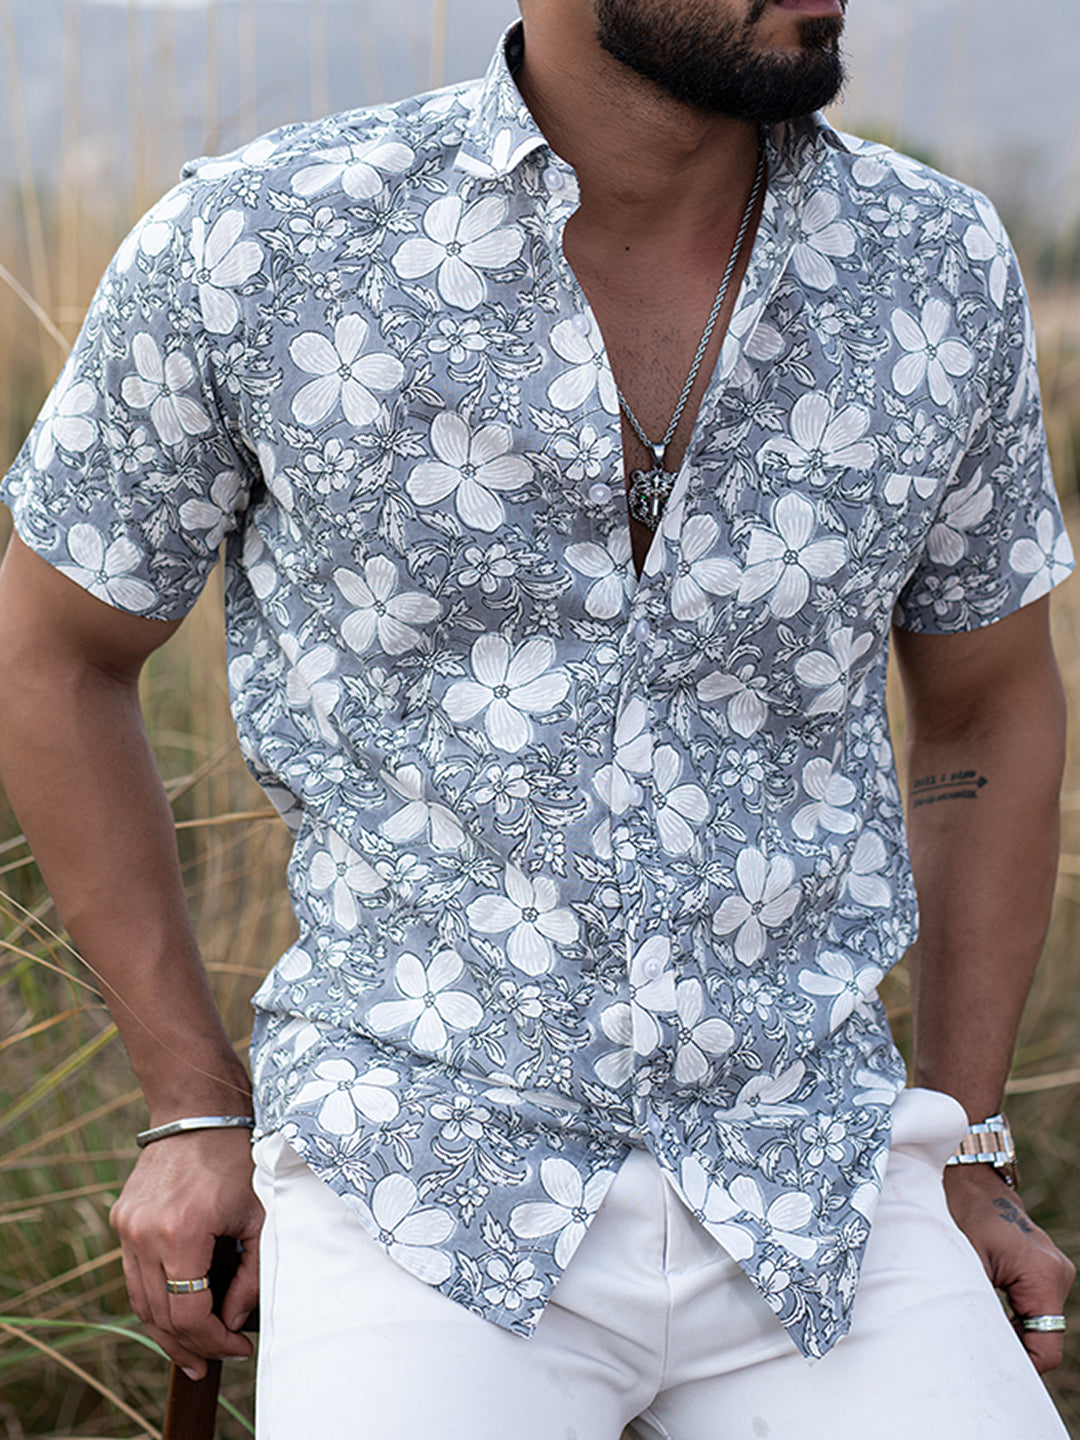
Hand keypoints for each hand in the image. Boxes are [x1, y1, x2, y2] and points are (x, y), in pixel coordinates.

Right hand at [110, 1127, 262, 1379]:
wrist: (197, 1112)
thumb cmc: (239, 1159)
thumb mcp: (260, 1216)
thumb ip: (250, 1275)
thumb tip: (232, 1322)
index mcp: (182, 1232)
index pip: (189, 1313)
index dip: (214, 1341)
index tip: (238, 1348)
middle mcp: (145, 1233)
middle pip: (159, 1316)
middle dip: (189, 1346)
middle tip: (213, 1363)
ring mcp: (127, 1227)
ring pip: (139, 1300)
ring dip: (165, 1330)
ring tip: (192, 1350)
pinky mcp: (121, 1219)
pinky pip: (134, 1274)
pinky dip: (155, 1297)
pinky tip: (176, 1309)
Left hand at [944, 1163, 1074, 1372]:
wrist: (969, 1178)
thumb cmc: (961, 1213)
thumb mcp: (964, 1262)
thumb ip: (977, 1307)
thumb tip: (982, 1349)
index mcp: (1043, 1274)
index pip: (1047, 1347)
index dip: (1022, 1366)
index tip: (991, 1366)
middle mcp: (1058, 1273)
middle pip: (1045, 1338)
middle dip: (1015, 1350)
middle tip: (978, 1347)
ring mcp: (1056, 1269)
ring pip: (1041, 1324)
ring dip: (1014, 1331)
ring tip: (980, 1322)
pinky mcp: (1046, 1268)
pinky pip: (1037, 1307)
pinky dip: (1017, 1316)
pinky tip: (991, 1310)